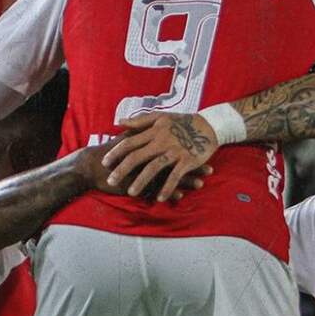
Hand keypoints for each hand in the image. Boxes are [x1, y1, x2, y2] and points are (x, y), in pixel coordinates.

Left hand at [102, 113, 217, 201]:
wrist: (209, 126)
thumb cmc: (183, 122)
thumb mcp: (161, 117)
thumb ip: (139, 121)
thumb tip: (119, 122)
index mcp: (154, 131)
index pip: (130, 142)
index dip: (116, 152)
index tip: (104, 162)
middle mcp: (162, 141)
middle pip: (137, 156)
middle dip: (122, 170)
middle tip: (110, 181)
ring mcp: (175, 151)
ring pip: (154, 168)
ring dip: (142, 181)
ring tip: (131, 192)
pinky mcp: (188, 160)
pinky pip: (175, 176)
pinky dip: (167, 187)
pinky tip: (159, 198)